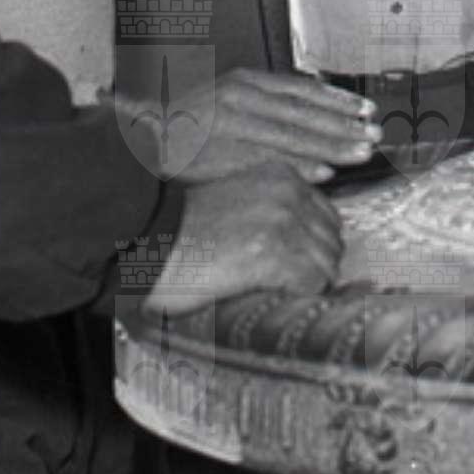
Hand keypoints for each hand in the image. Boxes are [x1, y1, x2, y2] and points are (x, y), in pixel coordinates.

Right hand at [144, 165, 343, 314]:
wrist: (141, 242)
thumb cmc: (179, 234)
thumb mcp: (236, 206)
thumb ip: (273, 215)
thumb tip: (307, 250)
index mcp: (281, 176)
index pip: (327, 219)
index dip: (312, 249)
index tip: (292, 269)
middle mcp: (290, 192)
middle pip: (332, 241)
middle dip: (313, 268)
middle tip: (280, 287)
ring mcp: (285, 220)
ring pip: (327, 265)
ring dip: (304, 286)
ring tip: (269, 294)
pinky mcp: (275, 252)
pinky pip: (313, 283)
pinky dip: (296, 297)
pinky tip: (266, 296)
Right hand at [174, 70, 380, 183]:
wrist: (139, 145)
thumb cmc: (188, 131)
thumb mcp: (228, 104)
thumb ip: (267, 108)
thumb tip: (315, 114)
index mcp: (245, 82)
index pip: (302, 90)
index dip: (337, 100)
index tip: (365, 109)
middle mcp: (241, 96)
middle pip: (305, 112)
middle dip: (344, 124)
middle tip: (376, 133)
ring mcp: (233, 123)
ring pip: (294, 135)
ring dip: (332, 145)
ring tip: (362, 152)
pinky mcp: (224, 152)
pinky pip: (271, 160)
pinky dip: (301, 165)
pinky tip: (325, 172)